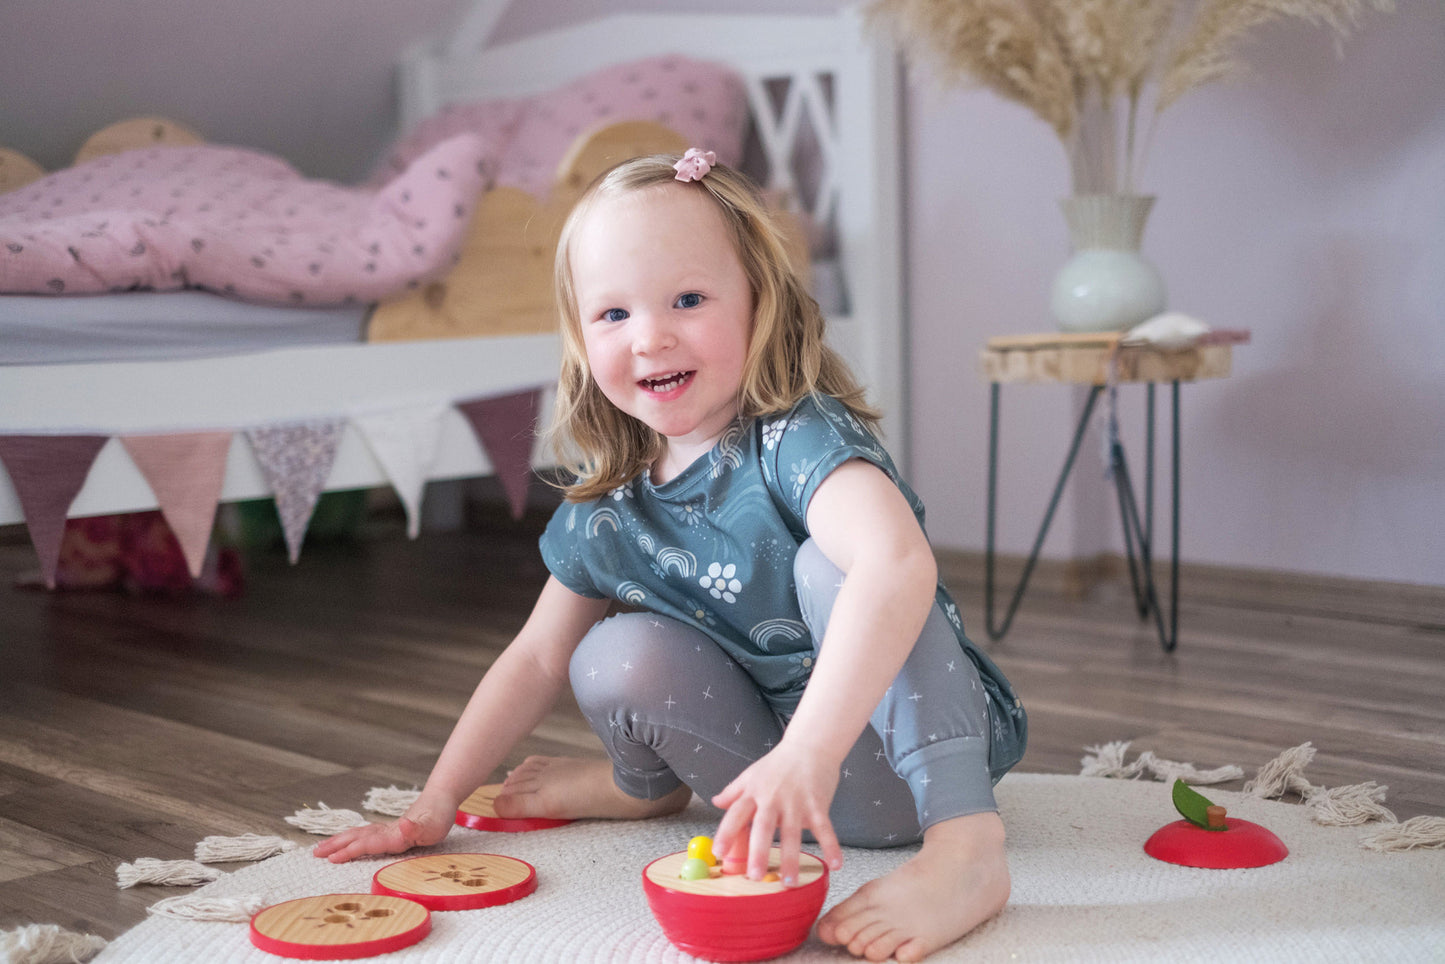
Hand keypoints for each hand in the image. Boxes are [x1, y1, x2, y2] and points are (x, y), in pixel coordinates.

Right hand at [312, 797, 452, 862]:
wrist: (441, 800)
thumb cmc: (437, 816)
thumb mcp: (431, 826)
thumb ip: (416, 827)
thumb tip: (404, 824)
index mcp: (393, 835)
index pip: (367, 844)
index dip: (350, 851)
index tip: (332, 858)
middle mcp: (385, 831)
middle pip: (356, 838)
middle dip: (335, 846)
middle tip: (315, 854)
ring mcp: (386, 830)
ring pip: (358, 835)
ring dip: (339, 842)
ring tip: (321, 848)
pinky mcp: (389, 831)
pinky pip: (364, 836)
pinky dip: (351, 840)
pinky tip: (346, 843)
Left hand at [711, 743, 843, 886]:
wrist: (810, 745)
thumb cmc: (779, 763)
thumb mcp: (752, 773)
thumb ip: (733, 790)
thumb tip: (715, 802)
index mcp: (753, 792)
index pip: (736, 814)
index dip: (726, 833)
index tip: (719, 853)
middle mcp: (772, 798)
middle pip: (762, 827)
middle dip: (758, 852)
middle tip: (754, 876)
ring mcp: (796, 802)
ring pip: (792, 833)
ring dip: (792, 859)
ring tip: (789, 883)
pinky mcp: (818, 804)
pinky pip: (825, 828)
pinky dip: (831, 846)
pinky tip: (835, 865)